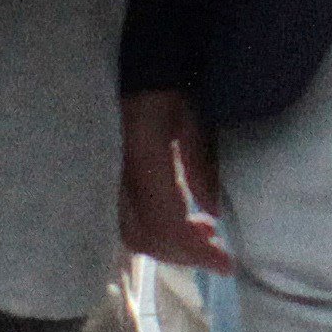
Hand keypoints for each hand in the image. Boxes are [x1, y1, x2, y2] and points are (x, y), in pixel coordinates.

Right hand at [122, 93, 231, 272]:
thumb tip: (211, 214)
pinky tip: (185, 221)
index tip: (226, 263)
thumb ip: (199, 166)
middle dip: (183, 253)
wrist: (132, 69)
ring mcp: (106, 181)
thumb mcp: (191, 119)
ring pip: (131, 233)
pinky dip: (154, 230)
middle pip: (144, 237)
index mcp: (142, 162)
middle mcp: (115, 178)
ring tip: (205, 233)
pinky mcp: (106, 182)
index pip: (165, 223)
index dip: (194, 250)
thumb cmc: (166, 86)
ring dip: (169, 243)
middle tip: (218, 252)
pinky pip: (125, 219)